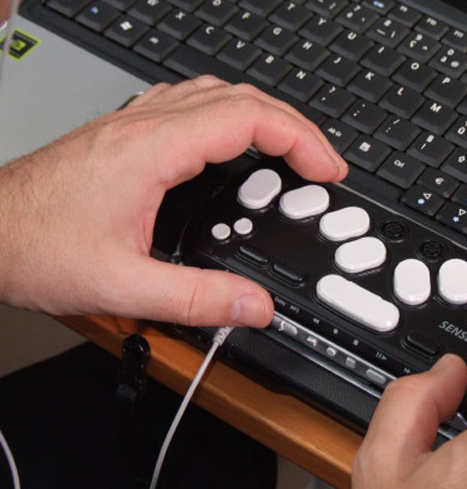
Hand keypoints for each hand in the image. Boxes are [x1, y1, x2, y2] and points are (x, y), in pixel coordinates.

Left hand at [0, 77, 346, 326]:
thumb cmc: (31, 246)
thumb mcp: (122, 285)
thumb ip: (197, 299)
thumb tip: (254, 306)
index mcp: (154, 151)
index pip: (248, 119)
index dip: (301, 140)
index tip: (326, 171)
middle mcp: (145, 126)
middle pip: (241, 97)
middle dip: (295, 127)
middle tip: (320, 165)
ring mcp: (133, 125)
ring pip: (216, 95)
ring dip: (263, 117)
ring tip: (289, 152)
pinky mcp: (124, 135)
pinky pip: (190, 107)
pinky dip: (229, 119)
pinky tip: (231, 147)